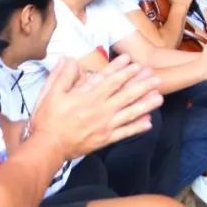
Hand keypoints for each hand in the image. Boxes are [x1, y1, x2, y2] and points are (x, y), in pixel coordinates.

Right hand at [29, 56, 162, 159]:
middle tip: (156, 77)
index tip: (135, 63)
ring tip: (159, 98)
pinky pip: (125, 133)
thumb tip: (68, 59)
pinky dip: (137, 128)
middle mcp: (101, 110)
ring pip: (130, 113)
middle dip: (142, 85)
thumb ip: (61, 76)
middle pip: (126, 95)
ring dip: (146, 104)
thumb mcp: (49, 94)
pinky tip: (149, 123)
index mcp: (88, 97)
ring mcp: (105, 126)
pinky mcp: (105, 139)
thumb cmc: (47, 121)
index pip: (111, 81)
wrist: (48, 147)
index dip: (124, 71)